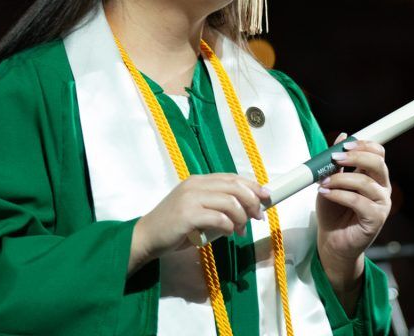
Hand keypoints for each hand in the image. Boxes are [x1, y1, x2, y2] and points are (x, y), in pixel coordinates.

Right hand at [129, 174, 268, 273]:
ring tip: (240, 230)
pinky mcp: (188, 215)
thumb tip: (247, 207)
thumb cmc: (174, 225)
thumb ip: (216, 204)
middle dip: (252, 202)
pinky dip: (228, 226)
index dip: (252, 186)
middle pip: (234, 187)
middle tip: (257, 216)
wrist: (147, 236)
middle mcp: (195, 185)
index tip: (266, 197)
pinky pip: (219, 218)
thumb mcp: (196, 208)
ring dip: (241, 218)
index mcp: (198, 181)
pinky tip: (227, 233)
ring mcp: (190, 199)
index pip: (232, 177)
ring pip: (230, 202)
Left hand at [315, 135, 391, 291]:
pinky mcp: (376, 219)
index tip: (343, 144)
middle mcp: (382, 188)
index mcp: (374, 176)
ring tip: (323, 183)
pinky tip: (325, 193)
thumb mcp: (331, 180)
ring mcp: (381, 204)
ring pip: (365, 183)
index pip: (378, 153)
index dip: (363, 145)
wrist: (331, 240)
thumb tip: (342, 135)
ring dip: (340, 179)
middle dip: (355, 157)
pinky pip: (359, 202)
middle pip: (377, 164)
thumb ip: (337, 161)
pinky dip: (339, 194)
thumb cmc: (332, 211)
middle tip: (334, 158)